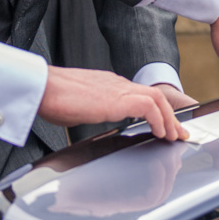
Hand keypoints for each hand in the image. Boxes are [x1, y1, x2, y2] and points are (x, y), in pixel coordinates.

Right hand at [38, 67, 187, 139]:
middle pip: (154, 96)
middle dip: (170, 116)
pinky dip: (158, 120)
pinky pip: (149, 106)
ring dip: (168, 119)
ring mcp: (118, 88)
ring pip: (157, 99)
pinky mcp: (117, 98)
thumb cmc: (50, 97)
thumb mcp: (77, 108)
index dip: (156, 111)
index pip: (140, 95)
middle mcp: (117, 83)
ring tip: (172, 136)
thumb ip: (89, 112)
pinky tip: (160, 133)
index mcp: (108, 85)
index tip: (161, 126)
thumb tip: (88, 121)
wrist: (41, 87)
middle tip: (177, 133)